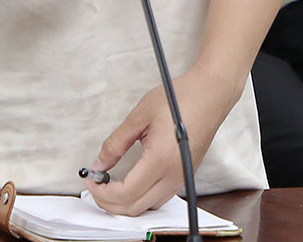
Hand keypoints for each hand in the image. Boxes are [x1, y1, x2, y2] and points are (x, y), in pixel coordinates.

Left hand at [86, 69, 239, 216]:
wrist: (210, 94)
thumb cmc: (180, 99)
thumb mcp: (139, 116)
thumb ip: (116, 143)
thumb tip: (100, 164)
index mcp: (160, 160)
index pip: (125, 193)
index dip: (102, 193)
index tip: (92, 181)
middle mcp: (174, 175)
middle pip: (134, 208)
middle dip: (109, 202)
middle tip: (96, 186)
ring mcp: (181, 178)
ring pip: (147, 207)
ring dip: (125, 204)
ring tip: (110, 187)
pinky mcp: (185, 176)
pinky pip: (159, 199)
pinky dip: (140, 199)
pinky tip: (130, 185)